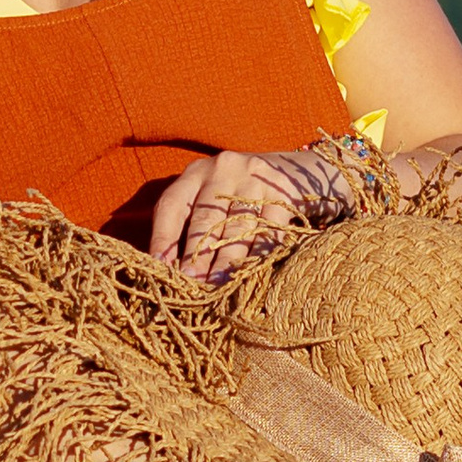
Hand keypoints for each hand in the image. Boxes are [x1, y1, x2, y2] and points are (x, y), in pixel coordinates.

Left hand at [149, 144, 362, 282]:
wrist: (301, 170)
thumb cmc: (246, 194)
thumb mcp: (215, 198)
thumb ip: (192, 225)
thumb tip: (167, 267)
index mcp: (197, 172)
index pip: (172, 206)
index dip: (164, 239)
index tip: (160, 270)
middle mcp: (223, 169)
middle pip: (206, 221)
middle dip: (197, 259)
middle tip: (191, 289)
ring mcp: (255, 177)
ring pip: (238, 230)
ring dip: (228, 265)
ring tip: (219, 292)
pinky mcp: (284, 191)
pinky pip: (270, 230)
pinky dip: (261, 256)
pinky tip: (254, 276)